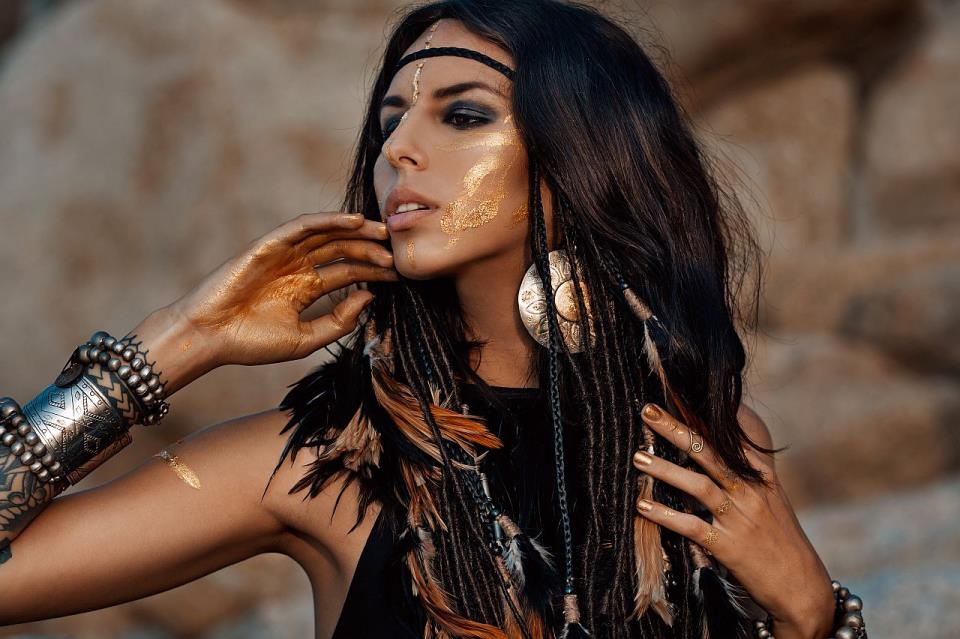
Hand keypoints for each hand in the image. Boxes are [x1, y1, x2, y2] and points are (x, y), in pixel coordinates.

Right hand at [167, 211, 396, 368]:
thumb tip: (369, 298)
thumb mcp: (305, 339)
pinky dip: (327, 220)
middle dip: (369, 249)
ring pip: (327, 235)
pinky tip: (353, 221)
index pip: (346, 273)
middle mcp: (296, 268)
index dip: (372, 271)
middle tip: (397, 250)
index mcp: (304, 289)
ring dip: (355, 230)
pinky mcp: (268, 245)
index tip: (399, 274)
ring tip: (383, 231)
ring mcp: (283, 254)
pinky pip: (302, 227)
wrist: (208, 338)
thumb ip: (338, 321)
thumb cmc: (251, 343)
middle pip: (341, 251)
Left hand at [631, 403, 835, 637]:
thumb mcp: (770, 499)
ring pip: (698, 485)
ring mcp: (740, 519)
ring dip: (665, 470)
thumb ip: (746, 473)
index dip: (703, 415)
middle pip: (708, 453)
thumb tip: (718, 446)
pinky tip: (643, 506)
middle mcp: (750, 493)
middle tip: (649, 410)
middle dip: (676, 430)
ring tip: (638, 456)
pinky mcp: (729, 547)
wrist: (802, 587)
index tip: (678, 393)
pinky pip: (692, 526)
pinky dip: (666, 515)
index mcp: (760, 477)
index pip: (729, 437)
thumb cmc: (779, 540)